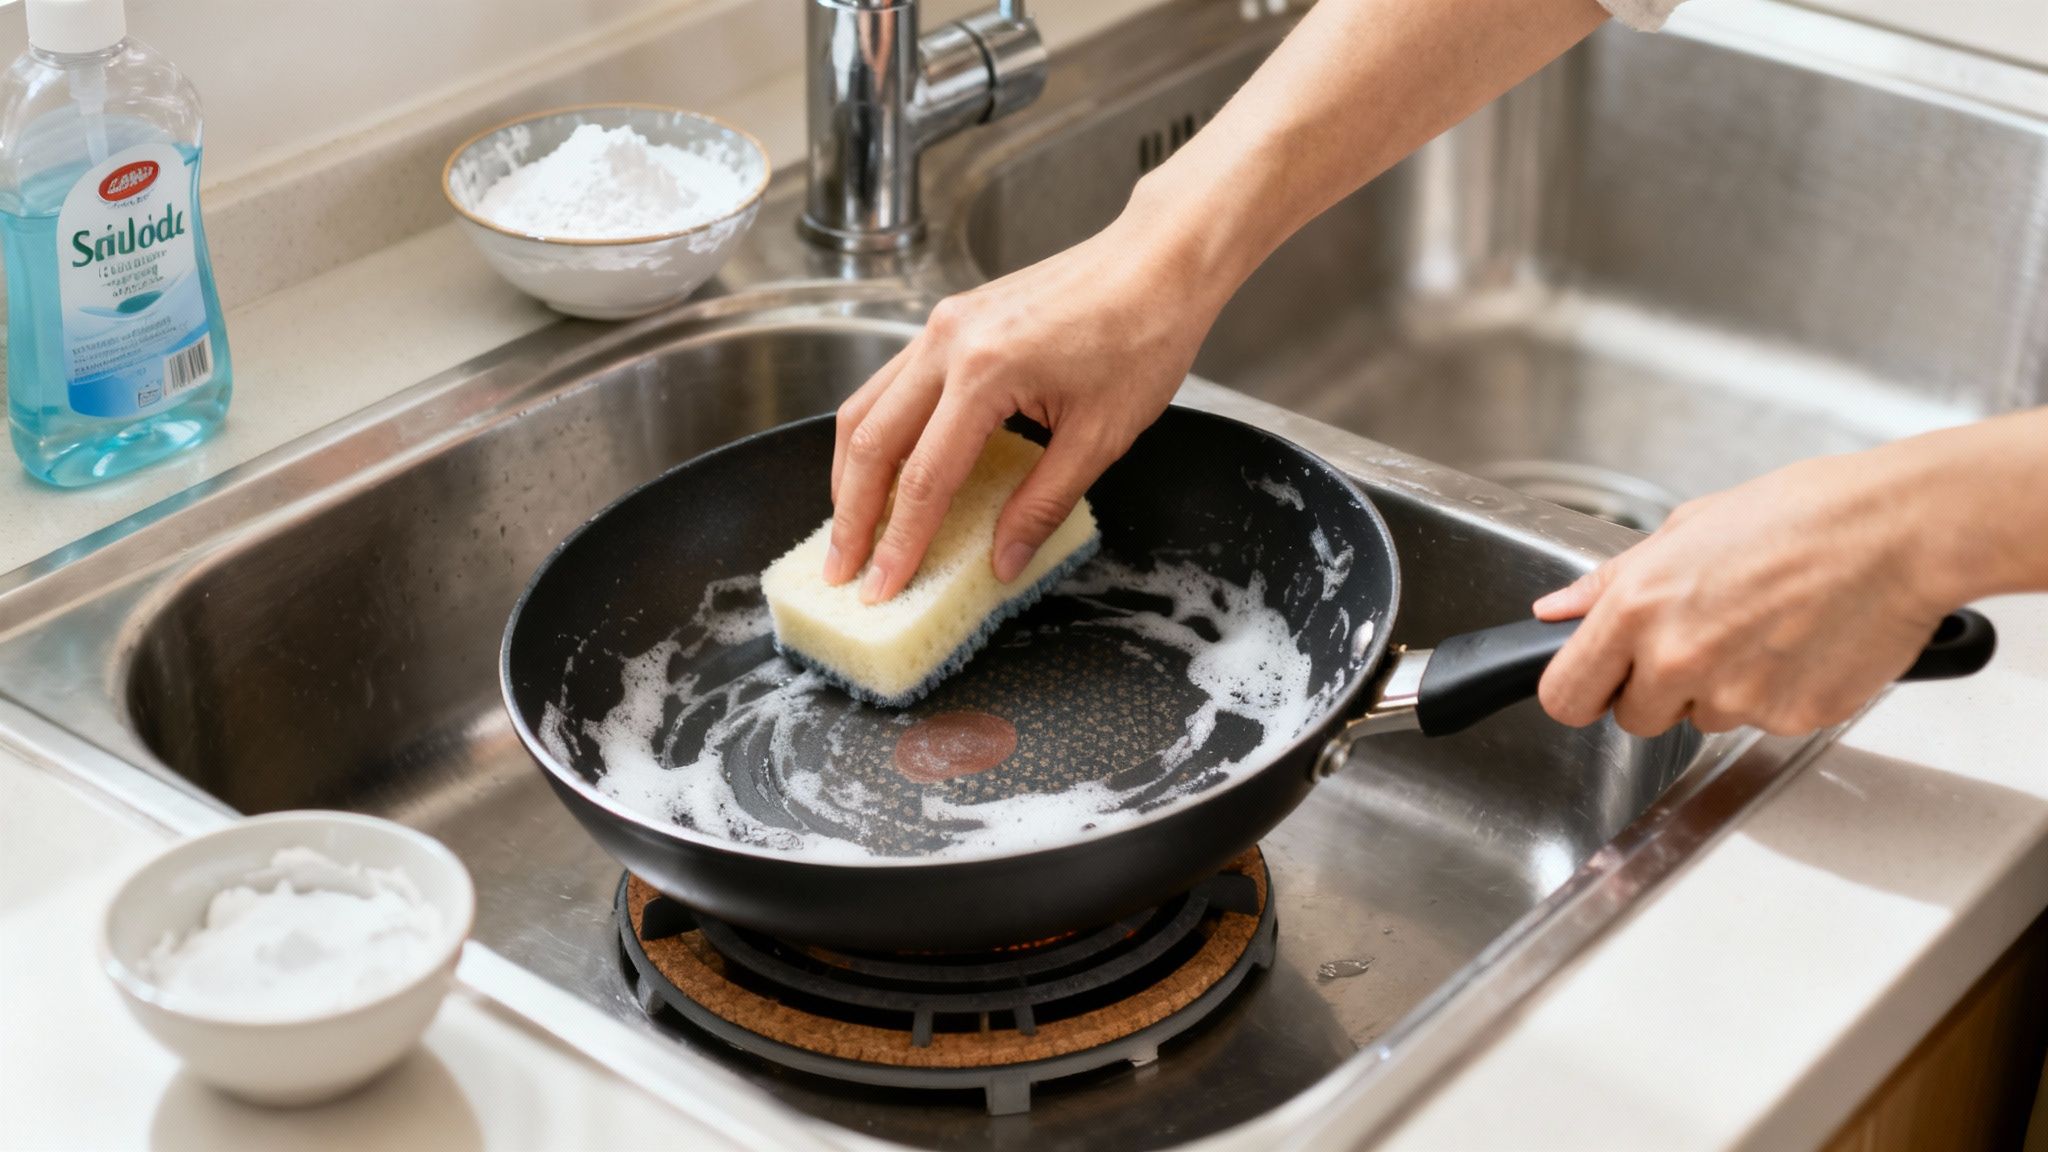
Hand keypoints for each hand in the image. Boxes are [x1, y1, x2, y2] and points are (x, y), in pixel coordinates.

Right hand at [825, 211, 1222, 601]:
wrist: (1159, 260)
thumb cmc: (1144, 334)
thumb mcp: (1102, 436)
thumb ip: (1043, 503)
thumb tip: (1002, 561)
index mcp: (984, 372)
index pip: (924, 479)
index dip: (899, 542)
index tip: (881, 587)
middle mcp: (947, 342)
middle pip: (869, 441)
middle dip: (850, 514)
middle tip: (840, 570)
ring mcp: (942, 325)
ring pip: (865, 407)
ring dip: (849, 473)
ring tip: (849, 528)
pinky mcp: (950, 319)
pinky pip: (891, 383)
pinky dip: (875, 432)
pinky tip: (882, 469)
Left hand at [1532, 449, 1959, 736]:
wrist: (1897, 531)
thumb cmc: (1800, 516)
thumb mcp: (1686, 529)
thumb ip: (1610, 582)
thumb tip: (1555, 611)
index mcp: (1637, 609)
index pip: (1565, 696)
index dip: (1580, 691)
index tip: (1596, 682)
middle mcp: (1677, 659)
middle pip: (1632, 719)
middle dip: (1655, 690)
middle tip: (1702, 637)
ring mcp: (1735, 697)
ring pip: (1699, 720)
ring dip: (1717, 690)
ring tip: (1761, 627)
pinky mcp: (1788, 718)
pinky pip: (1759, 723)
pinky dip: (1772, 694)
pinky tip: (1797, 644)